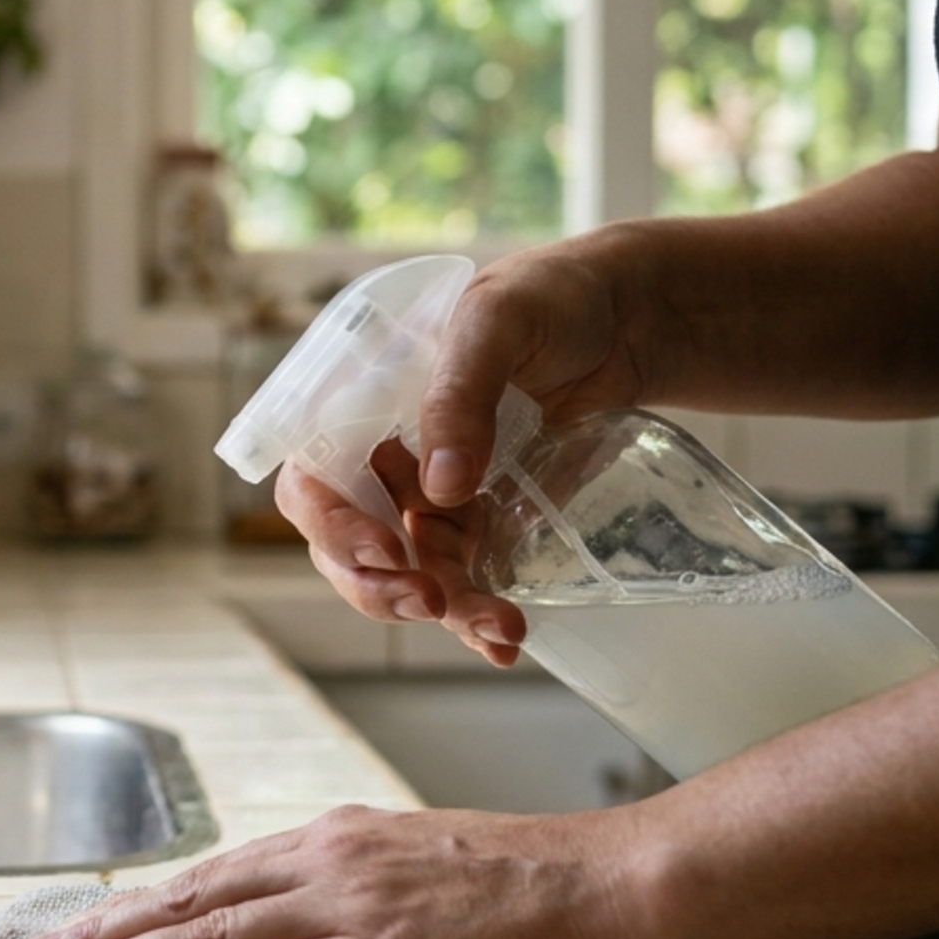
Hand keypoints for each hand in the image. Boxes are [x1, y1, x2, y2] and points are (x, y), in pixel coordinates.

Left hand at [18, 805, 661, 938]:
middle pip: (197, 898)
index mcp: (345, 836)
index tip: (89, 920)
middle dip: (112, 928)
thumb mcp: (434, 870)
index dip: (147, 902)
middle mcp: (333, 858)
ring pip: (215, 934)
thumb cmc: (547, 888)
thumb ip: (370, 892)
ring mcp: (354, 904)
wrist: (620, 882)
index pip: (221, 873)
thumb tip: (325, 929)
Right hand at [278, 230, 654, 665]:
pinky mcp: (486, 522)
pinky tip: (504, 642)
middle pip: (346, 545)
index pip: (312, 479)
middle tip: (428, 602)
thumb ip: (460, 393)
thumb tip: (441, 487)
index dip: (332, 523)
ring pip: (410, 573)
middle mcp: (385, 460)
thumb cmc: (546, 296)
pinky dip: (479, 617)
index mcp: (359, 407)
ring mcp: (433, 498)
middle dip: (379, 585)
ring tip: (501, 629)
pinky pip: (467, 580)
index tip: (384, 548)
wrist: (627, 318)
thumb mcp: (496, 321)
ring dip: (445, 610)